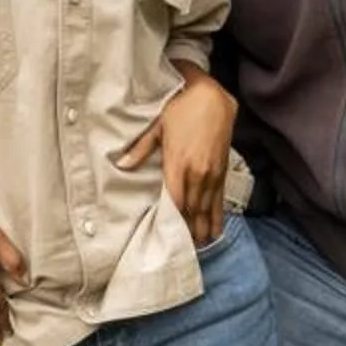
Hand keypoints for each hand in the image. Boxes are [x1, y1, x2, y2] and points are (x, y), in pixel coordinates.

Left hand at [116, 70, 237, 243]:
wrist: (212, 96)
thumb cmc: (181, 108)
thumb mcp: (158, 125)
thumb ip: (141, 148)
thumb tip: (122, 165)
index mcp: (178, 163)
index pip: (175, 200)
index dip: (172, 219)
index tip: (167, 235)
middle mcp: (197, 172)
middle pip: (191, 209)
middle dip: (187, 230)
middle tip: (181, 249)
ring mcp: (212, 172)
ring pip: (207, 208)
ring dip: (202, 228)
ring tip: (198, 246)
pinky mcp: (223, 170)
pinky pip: (220, 199)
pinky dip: (217, 216)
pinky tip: (216, 230)